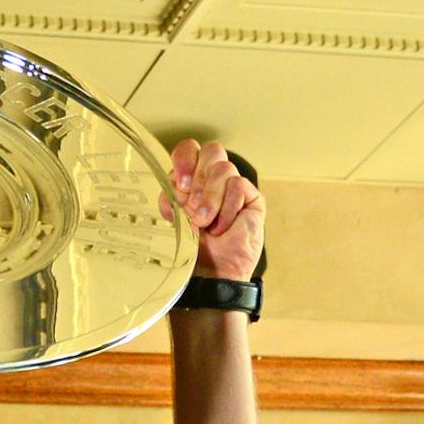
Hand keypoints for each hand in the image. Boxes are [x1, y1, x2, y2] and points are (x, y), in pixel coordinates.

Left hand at [159, 139, 263, 281]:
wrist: (210, 273)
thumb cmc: (192, 249)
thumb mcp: (174, 218)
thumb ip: (172, 195)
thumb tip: (174, 182)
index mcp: (191, 179)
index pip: (190, 149)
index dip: (184, 160)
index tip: (180, 185)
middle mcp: (212, 180)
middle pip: (211, 151)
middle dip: (199, 179)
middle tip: (193, 207)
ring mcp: (233, 187)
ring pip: (224, 168)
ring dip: (211, 198)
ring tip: (205, 223)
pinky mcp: (251, 198)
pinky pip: (238, 186)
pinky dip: (226, 209)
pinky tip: (223, 227)